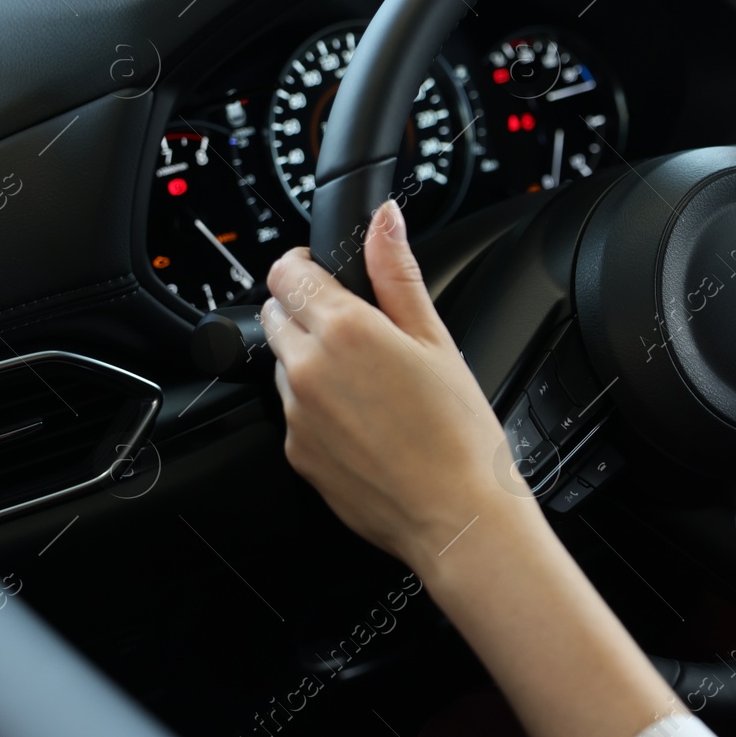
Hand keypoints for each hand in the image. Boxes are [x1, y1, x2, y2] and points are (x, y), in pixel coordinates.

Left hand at [262, 200, 530, 567]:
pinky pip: (295, 412)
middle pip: (277, 314)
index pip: (286, 272)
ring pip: (284, 364)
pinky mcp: (296, 453)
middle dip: (307, 310)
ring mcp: (296, 414)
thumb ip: (398, 272)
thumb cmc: (458, 435)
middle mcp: (306, 369)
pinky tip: (367, 422)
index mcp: (344, 330)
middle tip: (360, 331)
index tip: (324, 272)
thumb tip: (385, 220)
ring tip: (372, 385)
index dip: (304, 265)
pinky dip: (319, 407)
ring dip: (312, 360)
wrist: (455, 516)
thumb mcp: (437, 340)